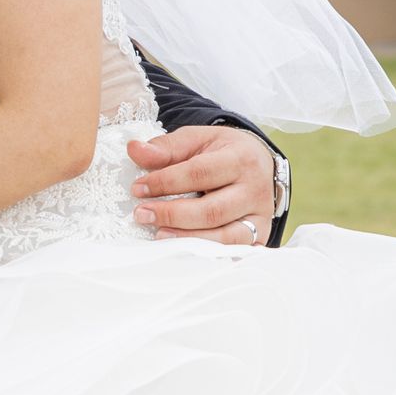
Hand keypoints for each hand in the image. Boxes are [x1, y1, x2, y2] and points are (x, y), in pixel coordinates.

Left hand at [129, 125, 276, 246]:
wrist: (260, 163)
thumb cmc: (223, 151)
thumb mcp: (198, 140)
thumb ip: (166, 147)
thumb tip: (134, 150)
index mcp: (240, 158)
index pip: (200, 172)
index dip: (166, 182)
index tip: (138, 189)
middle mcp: (255, 189)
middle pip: (212, 210)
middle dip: (172, 214)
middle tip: (142, 214)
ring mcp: (260, 216)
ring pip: (224, 236)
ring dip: (188, 239)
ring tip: (159, 234)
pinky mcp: (260, 235)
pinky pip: (234, 251)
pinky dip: (209, 254)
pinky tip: (184, 251)